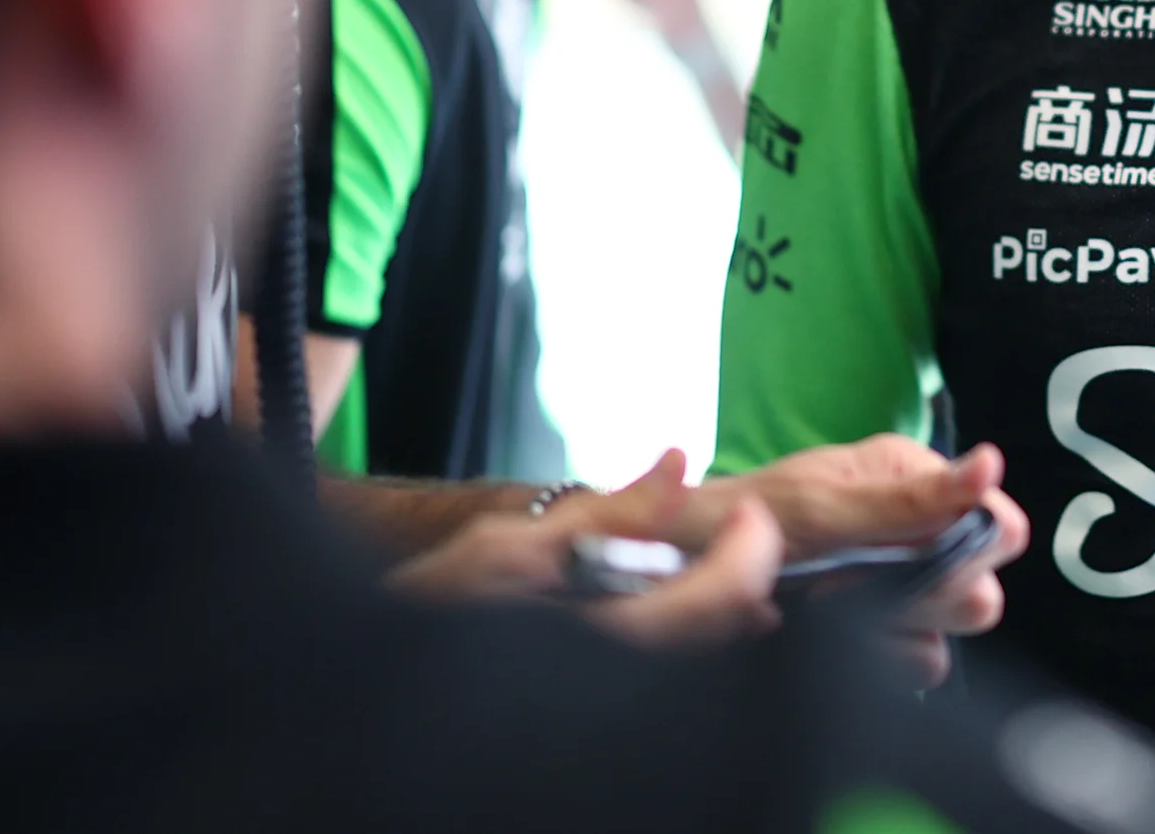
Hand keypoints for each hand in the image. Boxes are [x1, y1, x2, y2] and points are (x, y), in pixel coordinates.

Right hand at [382, 449, 784, 651]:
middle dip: (747, 572)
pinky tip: (688, 595)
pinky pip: (682, 660)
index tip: (749, 512)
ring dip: (727, 599)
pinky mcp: (616, 691)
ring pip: (708, 648)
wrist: (404, 654)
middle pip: (726, 627)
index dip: (750, 548)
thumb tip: (680, 463)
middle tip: (743, 528)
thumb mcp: (515, 544)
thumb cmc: (447, 599)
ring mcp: (622, 686)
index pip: (720, 595)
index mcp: (609, 630)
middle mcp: (625, 667)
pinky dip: (701, 624)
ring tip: (721, 554)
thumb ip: (610, 510)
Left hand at [684, 436, 1032, 688]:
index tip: (895, 557)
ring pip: (956, 628)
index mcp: (914, 478)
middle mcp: (920, 528)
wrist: (685, 563)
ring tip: (832, 605)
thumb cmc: (743, 516)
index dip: (959, 555)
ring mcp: (906, 582)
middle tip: (848, 582)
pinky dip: (881, 655)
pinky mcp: (890, 629)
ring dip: (896, 626)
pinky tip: (835, 633)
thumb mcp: (820, 505)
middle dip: (918, 596)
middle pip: (982, 589)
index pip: (999, 529)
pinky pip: (923, 662)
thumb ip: (909, 498)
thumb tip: (990, 462)